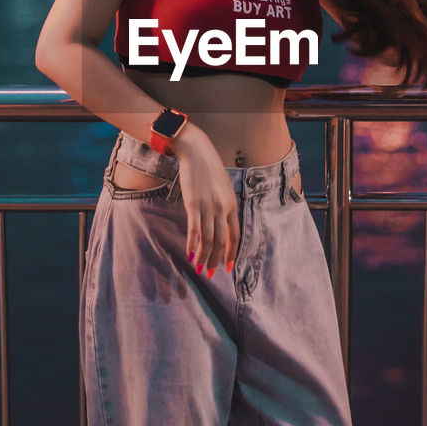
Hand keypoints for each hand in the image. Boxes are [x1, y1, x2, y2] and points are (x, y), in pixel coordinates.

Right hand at [173, 123, 239, 277]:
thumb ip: (224, 206)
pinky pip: (195, 230)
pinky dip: (193, 244)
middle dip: (216, 260)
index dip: (232, 253)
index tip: (228, 268)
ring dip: (204, 256)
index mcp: (232, 205)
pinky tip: (190, 254)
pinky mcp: (193, 204)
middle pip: (222, 241)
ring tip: (199, 268)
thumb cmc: (209, 169)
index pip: (236, 236)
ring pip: (208, 239)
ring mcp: (208, 207)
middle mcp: (222, 208)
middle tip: (210, 273)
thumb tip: (220, 223)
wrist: (197, 152)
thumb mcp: (223, 188)